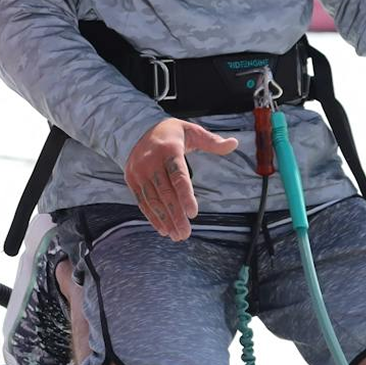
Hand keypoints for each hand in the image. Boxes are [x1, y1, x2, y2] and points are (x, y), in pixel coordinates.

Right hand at [123, 118, 238, 240]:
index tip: (193, 214)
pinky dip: (152, 216)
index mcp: (169, 149)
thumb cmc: (172, 134)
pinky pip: (142, 201)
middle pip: (165, 193)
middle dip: (175, 215)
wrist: (137, 129)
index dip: (185, 196)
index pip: (178, 176)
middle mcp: (150, 161)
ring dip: (165, 220)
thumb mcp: (193, 132)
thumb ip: (212, 141)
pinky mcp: (131, 179)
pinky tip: (163, 228)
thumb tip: (234, 144)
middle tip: (185, 233)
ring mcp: (139, 171)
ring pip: (152, 200)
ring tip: (177, 235)